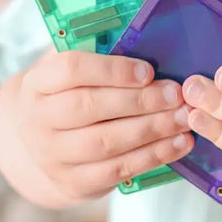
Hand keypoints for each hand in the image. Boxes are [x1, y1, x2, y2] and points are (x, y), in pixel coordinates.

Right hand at [17, 49, 193, 201]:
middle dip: (140, 100)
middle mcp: (39, 121)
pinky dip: (153, 156)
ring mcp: (53, 156)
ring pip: (107, 142)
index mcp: (37, 84)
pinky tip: (178, 143)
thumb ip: (98, 51)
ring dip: (152, 129)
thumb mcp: (70, 71)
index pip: (72, 70)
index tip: (148, 71)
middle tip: (176, 94)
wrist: (41, 146)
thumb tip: (145, 38)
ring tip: (183, 118)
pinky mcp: (74, 183)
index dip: (112, 70)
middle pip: (91, 107)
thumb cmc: (68, 95)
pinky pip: (118, 170)